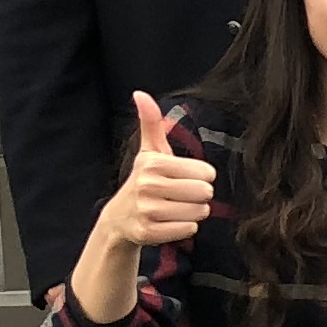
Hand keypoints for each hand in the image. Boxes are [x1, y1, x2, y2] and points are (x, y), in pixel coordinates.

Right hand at [96, 93, 216, 253]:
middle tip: (179, 195)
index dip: (200, 176)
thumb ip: (151, 123)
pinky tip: (167, 222)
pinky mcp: (148, 233)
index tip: (182, 177)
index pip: (206, 173)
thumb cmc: (145, 180)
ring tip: (173, 207)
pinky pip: (189, 230)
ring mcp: (147, 211)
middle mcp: (148, 186)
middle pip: (205, 193)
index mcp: (153, 163)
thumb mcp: (149, 152)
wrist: (120, 218)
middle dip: (198, 196)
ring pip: (199, 213)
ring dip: (192, 212)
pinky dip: (183, 228)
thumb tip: (140, 93)